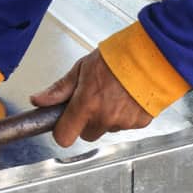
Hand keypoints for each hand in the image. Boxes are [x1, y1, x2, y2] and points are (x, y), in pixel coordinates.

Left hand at [30, 49, 151, 146]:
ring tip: (114, 93)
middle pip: (87, 134)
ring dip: (107, 117)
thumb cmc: (118, 57)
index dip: (62, 130)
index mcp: (86, 105)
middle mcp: (105, 118)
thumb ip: (60, 89)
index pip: (64, 137)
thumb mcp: (82, 68)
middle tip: (92, 100)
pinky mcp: (140, 122)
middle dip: (87, 121)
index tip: (64, 120)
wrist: (153, 55)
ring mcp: (124, 122)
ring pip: (108, 128)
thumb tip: (39, 100)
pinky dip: (126, 114)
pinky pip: (126, 124)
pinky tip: (128, 97)